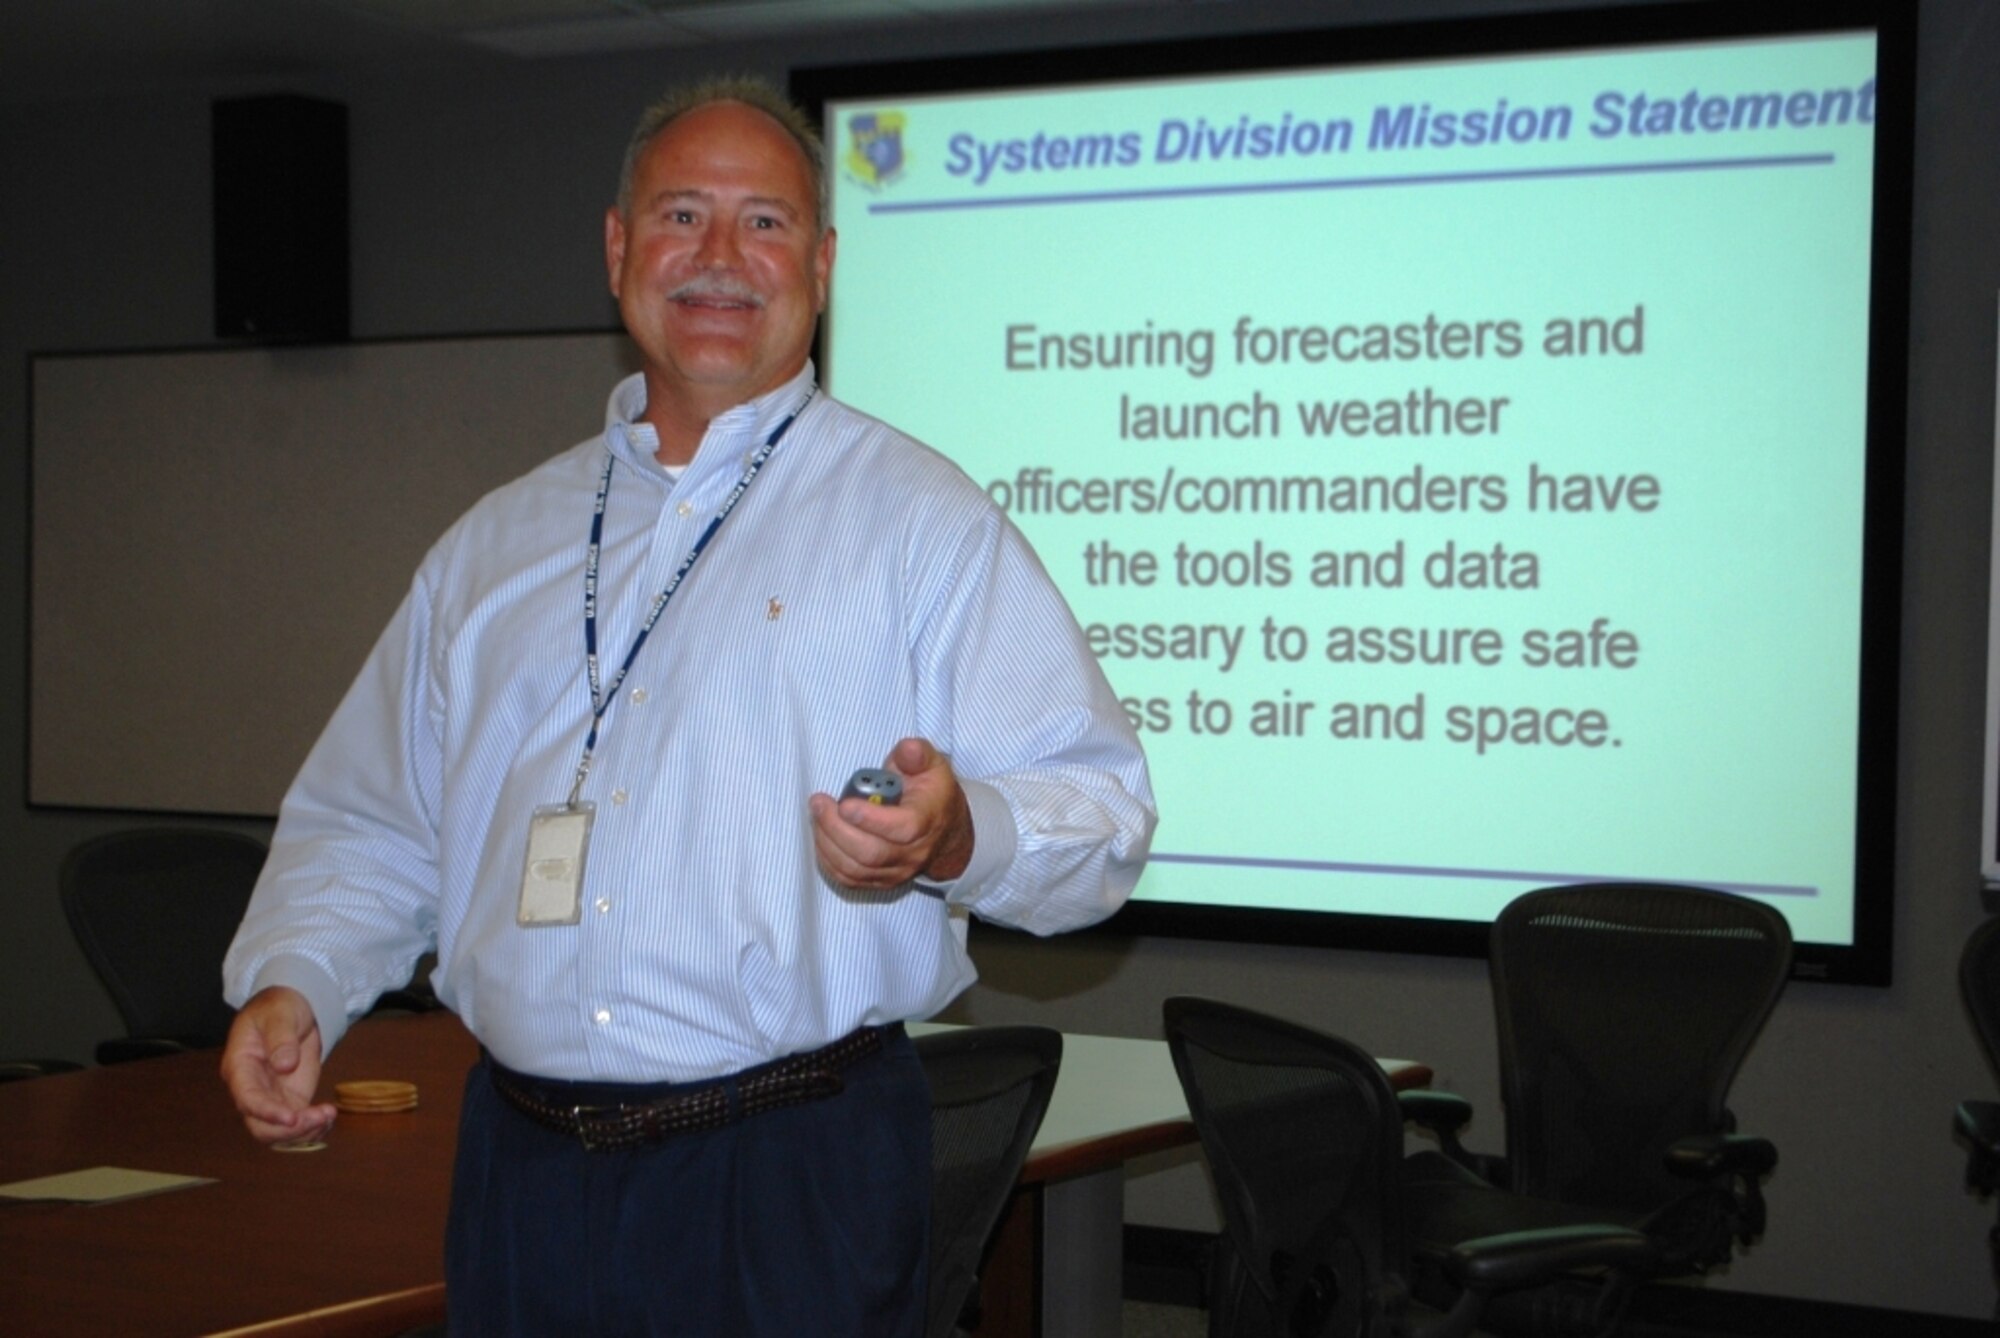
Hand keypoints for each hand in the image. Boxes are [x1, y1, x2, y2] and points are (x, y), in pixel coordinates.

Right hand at [219, 986, 337, 1144]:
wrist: (291, 1009)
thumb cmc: (278, 1007)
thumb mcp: (279, 1014)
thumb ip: (281, 1038)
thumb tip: (284, 1065)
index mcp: (240, 1067)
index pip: (247, 1098)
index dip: (266, 1112)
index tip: (291, 1117)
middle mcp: (251, 1089)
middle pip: (260, 1125)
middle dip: (288, 1130)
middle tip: (319, 1118)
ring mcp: (271, 1097)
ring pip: (277, 1132)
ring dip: (303, 1132)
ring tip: (328, 1116)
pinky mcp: (290, 1099)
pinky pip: (296, 1124)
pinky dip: (312, 1127)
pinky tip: (329, 1116)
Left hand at [810, 737, 973, 890]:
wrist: (945, 831)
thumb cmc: (932, 795)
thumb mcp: (932, 765)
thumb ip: (917, 754)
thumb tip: (908, 749)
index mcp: (927, 821)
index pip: (902, 829)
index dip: (870, 819)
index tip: (845, 803)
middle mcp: (913, 853)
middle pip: (871, 853)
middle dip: (837, 828)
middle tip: (819, 803)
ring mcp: (896, 871)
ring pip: (855, 869)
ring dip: (828, 842)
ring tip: (817, 815)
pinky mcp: (880, 881)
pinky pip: (848, 879)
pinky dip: (828, 860)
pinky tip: (822, 836)